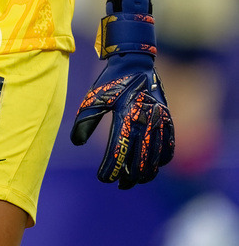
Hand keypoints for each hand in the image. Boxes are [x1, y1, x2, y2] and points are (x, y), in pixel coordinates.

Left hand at [70, 0, 174, 188]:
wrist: (135, 61)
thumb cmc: (111, 81)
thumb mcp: (93, 97)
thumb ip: (85, 121)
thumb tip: (76, 143)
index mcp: (125, 116)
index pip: (119, 152)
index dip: (111, 170)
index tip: (103, 178)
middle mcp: (145, 120)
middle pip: (140, 161)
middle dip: (129, 177)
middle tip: (118, 184)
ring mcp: (159, 120)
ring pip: (156, 158)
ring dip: (146, 173)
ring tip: (134, 181)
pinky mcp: (167, 118)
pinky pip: (170, 146)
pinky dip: (162, 159)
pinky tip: (153, 166)